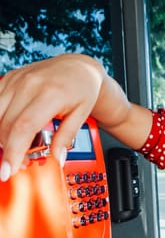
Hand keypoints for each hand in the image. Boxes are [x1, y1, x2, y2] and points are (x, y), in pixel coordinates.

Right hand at [0, 54, 104, 180]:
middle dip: (8, 149)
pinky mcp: (9, 79)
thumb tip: (58, 159)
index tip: (9, 169)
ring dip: (1, 137)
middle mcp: (29, 84)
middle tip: (19, 164)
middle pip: (6, 124)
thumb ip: (66, 137)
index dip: (14, 151)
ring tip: (16, 149)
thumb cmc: (82, 89)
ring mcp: (16, 80)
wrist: (78, 68)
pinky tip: (7, 133)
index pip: (24, 127)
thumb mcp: (81, 114)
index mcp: (50, 94)